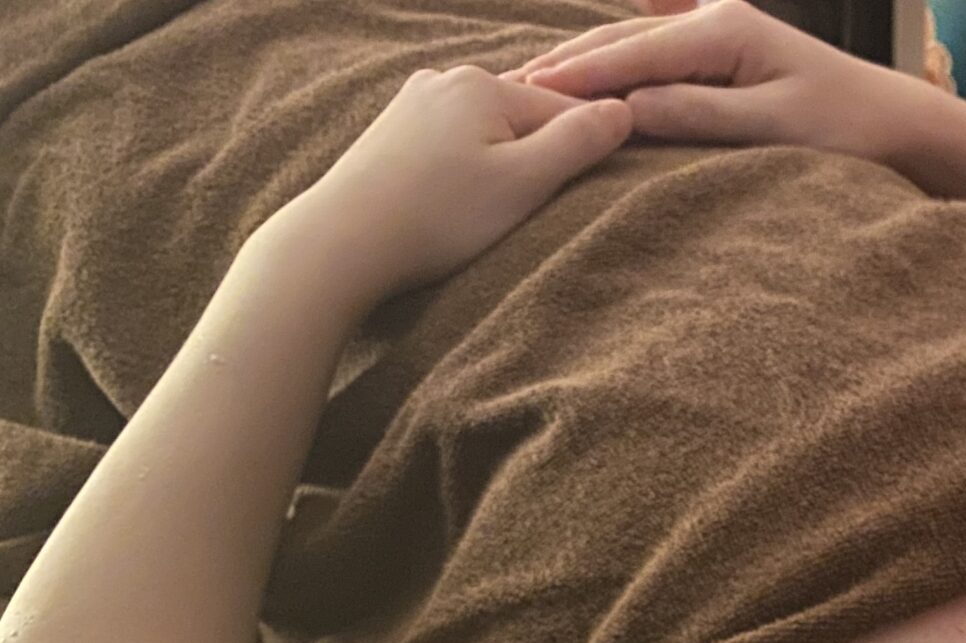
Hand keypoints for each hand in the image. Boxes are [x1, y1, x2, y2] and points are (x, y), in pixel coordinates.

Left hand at [275, 67, 631, 304]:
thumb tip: (623, 109)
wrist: (343, 241)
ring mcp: (415, 102)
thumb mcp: (525, 182)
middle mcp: (447, 79)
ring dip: (503, 165)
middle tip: (530, 210)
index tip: (583, 194)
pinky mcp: (395, 130)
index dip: (584, 153)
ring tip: (491, 209)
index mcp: (485, 84)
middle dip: (539, 158)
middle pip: (525, 117)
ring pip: (488, 131)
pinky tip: (458, 200)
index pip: (565, 110)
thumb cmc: (439, 216)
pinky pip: (455, 141)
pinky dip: (469, 167)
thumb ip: (579, 142)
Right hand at [509, 0, 937, 161]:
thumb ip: (698, 115)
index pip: (630, 56)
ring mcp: (720, 32)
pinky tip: (584, 80)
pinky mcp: (726, 53)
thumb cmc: (850, 130)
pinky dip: (615, 68)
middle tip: (502, 93)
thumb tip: (627, 110)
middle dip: (563, 67)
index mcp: (724, 31)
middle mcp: (716, 20)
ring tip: (528, 89)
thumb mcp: (773, 128)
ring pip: (632, 45)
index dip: (575, 79)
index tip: (524, 98)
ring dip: (581, 66)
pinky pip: (654, 58)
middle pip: (620, 42)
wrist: (902, 124)